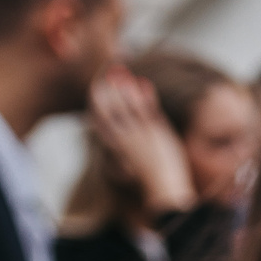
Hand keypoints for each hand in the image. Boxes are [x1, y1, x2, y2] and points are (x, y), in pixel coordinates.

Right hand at [89, 68, 193, 212]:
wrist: (163, 190)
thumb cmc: (149, 176)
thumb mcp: (130, 157)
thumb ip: (125, 139)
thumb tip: (122, 130)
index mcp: (113, 146)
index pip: (99, 119)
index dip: (97, 100)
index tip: (98, 85)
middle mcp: (122, 139)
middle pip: (109, 109)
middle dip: (107, 88)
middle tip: (109, 70)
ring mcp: (139, 136)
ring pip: (126, 106)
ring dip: (123, 87)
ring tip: (122, 71)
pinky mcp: (156, 135)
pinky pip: (147, 111)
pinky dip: (144, 96)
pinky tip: (142, 83)